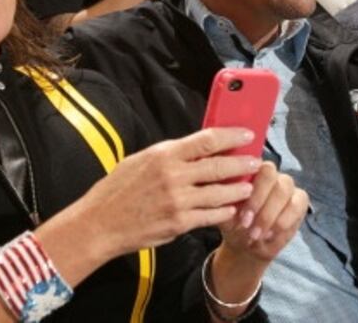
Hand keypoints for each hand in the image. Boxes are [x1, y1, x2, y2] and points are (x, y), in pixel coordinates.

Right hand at [71, 127, 261, 257]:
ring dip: (238, 190)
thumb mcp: (140, 160)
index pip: (206, 140)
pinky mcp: (179, 223)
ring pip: (219, 193)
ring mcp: (178, 201)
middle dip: (242, 164)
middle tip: (257, 162)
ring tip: (248, 187)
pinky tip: (231, 208)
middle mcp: (173, 176)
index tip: (247, 135)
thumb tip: (196, 147)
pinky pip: (210, 216)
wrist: (100, 223)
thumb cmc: (117, 190)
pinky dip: (224, 211)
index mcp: (163, 155)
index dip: (231, 136)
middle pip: (219, 167)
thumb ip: (169, 155)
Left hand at [219, 162, 307, 261]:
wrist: (245, 243)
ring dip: (269, 215)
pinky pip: (296, 206)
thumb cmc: (233, 222)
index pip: (254, 167)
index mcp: (249, 170)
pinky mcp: (300, 200)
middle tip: (246, 225)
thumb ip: (222, 200)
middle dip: (259, 203)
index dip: (249, 191)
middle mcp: (270, 173)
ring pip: (284, 191)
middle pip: (271, 176)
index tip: (241, 215)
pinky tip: (269, 235)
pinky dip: (282, 222)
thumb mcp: (222, 213)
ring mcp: (287, 185)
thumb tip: (220, 191)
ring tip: (255, 234)